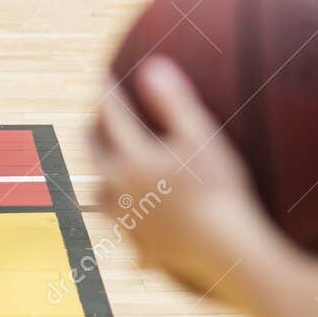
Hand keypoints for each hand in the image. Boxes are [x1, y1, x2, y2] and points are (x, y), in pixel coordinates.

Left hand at [95, 57, 270, 299]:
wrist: (225, 250)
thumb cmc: (218, 187)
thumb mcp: (201, 136)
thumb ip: (174, 100)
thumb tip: (150, 66)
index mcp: (134, 158)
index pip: (114, 116)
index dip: (108, 93)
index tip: (101, 76)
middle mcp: (122, 189)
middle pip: (94, 155)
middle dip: (93, 132)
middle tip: (97, 119)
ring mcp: (129, 221)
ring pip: (99, 196)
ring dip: (100, 179)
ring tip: (107, 172)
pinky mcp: (143, 247)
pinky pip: (125, 232)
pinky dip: (126, 222)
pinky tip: (135, 223)